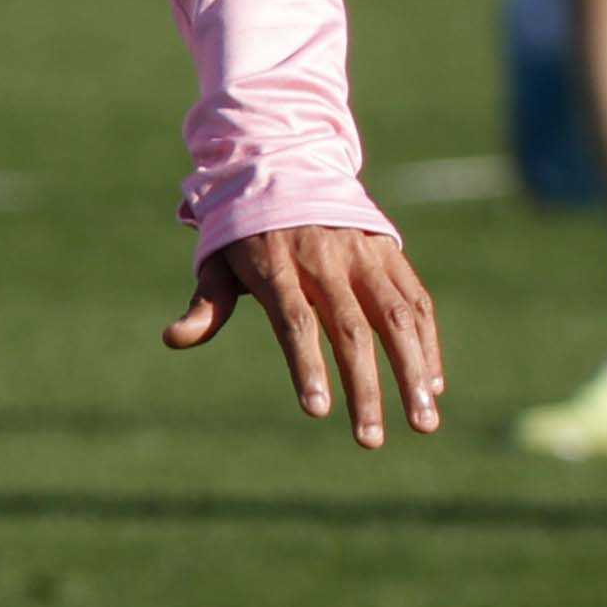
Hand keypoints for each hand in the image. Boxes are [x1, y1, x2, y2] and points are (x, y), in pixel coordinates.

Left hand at [167, 220, 446, 449]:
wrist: (289, 165)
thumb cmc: (248, 231)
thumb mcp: (218, 259)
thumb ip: (207, 303)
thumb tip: (173, 338)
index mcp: (278, 266)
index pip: (295, 322)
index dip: (307, 366)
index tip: (317, 411)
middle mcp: (326, 260)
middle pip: (351, 329)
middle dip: (365, 389)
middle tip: (370, 441)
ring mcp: (364, 255)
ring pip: (395, 317)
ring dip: (413, 372)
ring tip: (424, 422)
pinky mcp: (390, 253)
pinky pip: (416, 300)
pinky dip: (428, 342)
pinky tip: (433, 384)